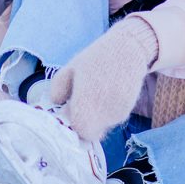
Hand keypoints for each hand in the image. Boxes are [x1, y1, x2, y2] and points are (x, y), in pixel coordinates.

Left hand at [51, 18, 158, 141]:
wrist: (128, 49)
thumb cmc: (95, 58)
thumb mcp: (70, 69)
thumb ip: (58, 89)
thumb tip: (56, 104)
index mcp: (85, 103)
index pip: (79, 131)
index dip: (73, 126)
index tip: (71, 114)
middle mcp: (103, 113)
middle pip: (91, 134)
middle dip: (84, 125)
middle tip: (81, 107)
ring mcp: (117, 113)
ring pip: (103, 127)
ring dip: (96, 117)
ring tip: (96, 94)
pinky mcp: (128, 110)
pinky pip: (113, 119)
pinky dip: (108, 112)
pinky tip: (107, 94)